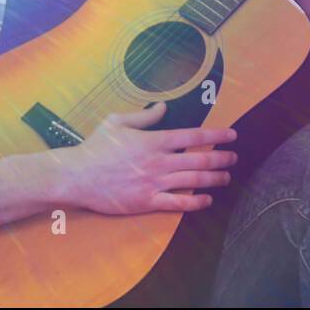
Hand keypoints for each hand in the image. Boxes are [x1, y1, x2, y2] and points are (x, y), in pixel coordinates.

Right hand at [59, 103, 236, 214]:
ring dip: (214, 179)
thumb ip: (144, 116)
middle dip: (221, 158)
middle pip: (200, 159)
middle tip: (233, 158)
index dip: (216, 135)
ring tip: (227, 177)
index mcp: (154, 140)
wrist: (76, 176)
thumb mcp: (117, 122)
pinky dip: (196, 202)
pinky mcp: (147, 201)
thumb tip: (163, 106)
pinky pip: (178, 203)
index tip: (232, 135)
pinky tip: (207, 200)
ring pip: (194, 181)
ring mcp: (154, 183)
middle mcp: (159, 161)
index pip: (193, 136)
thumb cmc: (95, 147)